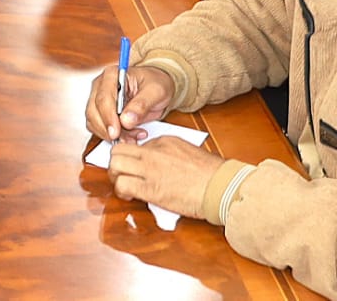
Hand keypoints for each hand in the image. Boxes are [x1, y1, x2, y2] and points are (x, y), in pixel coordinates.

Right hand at [85, 62, 175, 141]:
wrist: (155, 89)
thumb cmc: (155, 84)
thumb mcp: (156, 92)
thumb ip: (141, 104)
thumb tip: (126, 120)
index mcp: (112, 75)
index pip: (103, 98)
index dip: (108, 117)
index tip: (116, 132)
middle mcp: (101, 85)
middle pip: (93, 111)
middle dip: (108, 129)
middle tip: (127, 140)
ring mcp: (98, 98)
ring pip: (94, 121)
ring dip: (111, 134)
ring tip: (134, 136)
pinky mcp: (100, 112)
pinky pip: (98, 128)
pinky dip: (112, 136)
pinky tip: (130, 136)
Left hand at [105, 136, 225, 221]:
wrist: (221, 186)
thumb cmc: (211, 173)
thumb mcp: (187, 151)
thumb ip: (168, 153)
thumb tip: (156, 161)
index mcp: (163, 141)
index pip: (134, 145)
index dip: (131, 157)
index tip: (134, 166)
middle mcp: (153, 152)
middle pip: (118, 151)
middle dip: (116, 163)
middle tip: (122, 174)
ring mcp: (149, 169)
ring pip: (115, 166)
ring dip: (116, 176)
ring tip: (124, 186)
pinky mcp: (150, 188)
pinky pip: (122, 185)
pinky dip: (121, 191)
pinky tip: (129, 195)